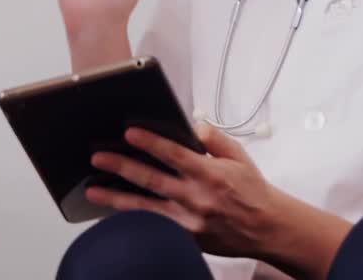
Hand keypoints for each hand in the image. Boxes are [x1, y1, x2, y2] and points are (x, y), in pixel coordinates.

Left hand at [84, 123, 278, 258]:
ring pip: (146, 208)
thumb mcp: (238, 156)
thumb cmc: (252, 191)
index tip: (129, 132)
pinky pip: (155, 227)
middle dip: (122, 167)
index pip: (174, 154)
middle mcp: (197, 197)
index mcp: (209, 173)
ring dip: (117, 199)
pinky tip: (114, 214)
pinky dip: (134, 220)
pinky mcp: (187, 238)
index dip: (150, 142)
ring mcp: (190, 221)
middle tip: (98, 158)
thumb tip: (193, 125)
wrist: (268, 229)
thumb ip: (214, 138)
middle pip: (152, 180)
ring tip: (94, 190)